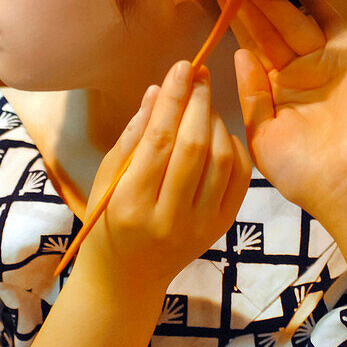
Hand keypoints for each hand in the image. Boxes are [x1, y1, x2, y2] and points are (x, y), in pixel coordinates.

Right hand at [78, 61, 252, 295]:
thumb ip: (133, 136)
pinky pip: (239, 179)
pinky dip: (234, 148)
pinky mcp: (220, 228)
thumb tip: (157, 92)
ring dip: (216, 122)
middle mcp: (168, 218)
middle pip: (194, 147)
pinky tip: (220, 133)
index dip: (172, 99)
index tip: (181, 67)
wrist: (126, 279)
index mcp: (130, 203)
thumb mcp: (107, 178)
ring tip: (203, 106)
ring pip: (221, 160)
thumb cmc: (108, 221)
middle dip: (198, 103)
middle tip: (197, 75)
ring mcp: (199, 227)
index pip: (158, 141)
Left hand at [215, 0, 346, 240]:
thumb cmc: (302, 171)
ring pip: (293, 19)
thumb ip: (250, 93)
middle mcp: (297, 69)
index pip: (249, 45)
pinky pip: (330, 20)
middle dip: (247, 0)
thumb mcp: (262, 133)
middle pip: (269, 27)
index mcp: (275, 88)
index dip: (231, 20)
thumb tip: (239, 53)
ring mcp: (325, 59)